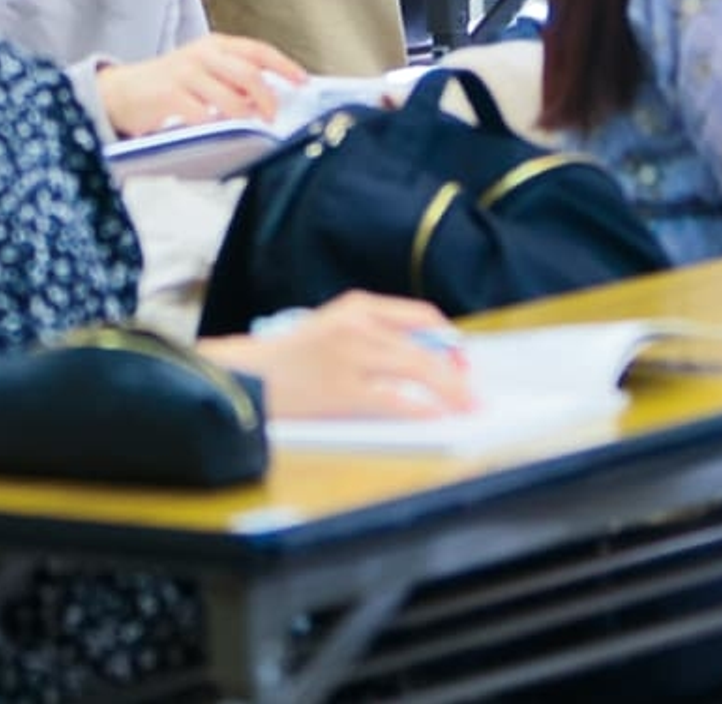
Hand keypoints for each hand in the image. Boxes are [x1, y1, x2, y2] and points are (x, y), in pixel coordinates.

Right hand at [98, 34, 310, 134]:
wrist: (124, 91)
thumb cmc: (171, 83)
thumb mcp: (204, 69)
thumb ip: (233, 78)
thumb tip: (268, 98)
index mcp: (216, 45)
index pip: (258, 51)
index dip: (284, 66)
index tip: (302, 81)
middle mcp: (203, 54)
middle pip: (248, 74)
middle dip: (268, 98)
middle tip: (273, 116)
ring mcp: (186, 73)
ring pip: (229, 97)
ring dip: (245, 116)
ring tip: (251, 127)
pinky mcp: (169, 94)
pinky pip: (202, 114)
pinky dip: (215, 125)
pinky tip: (218, 130)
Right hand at [208, 292, 472, 420]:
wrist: (247, 376)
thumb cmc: (292, 359)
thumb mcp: (333, 328)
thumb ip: (375, 335)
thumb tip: (427, 360)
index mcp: (358, 306)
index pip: (422, 316)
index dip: (449, 341)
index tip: (463, 362)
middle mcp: (358, 324)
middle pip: (426, 348)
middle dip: (457, 375)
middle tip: (474, 395)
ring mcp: (351, 356)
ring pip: (419, 370)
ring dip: (450, 392)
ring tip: (465, 408)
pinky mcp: (344, 389)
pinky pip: (396, 400)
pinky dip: (422, 408)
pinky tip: (436, 416)